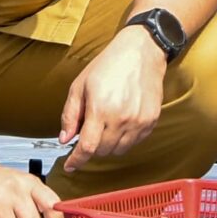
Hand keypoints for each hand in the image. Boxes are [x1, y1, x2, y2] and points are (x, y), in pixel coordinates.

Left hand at [59, 32, 165, 171]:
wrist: (141, 52)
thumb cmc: (108, 65)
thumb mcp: (80, 85)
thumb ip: (70, 114)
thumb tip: (64, 139)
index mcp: (100, 109)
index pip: (87, 147)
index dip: (76, 160)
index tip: (70, 165)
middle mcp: (121, 118)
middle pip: (102, 151)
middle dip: (91, 147)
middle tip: (90, 130)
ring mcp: (138, 121)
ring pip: (119, 151)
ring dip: (108, 145)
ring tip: (106, 125)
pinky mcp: (151, 121)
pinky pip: (134, 143)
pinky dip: (124, 140)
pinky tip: (121, 123)